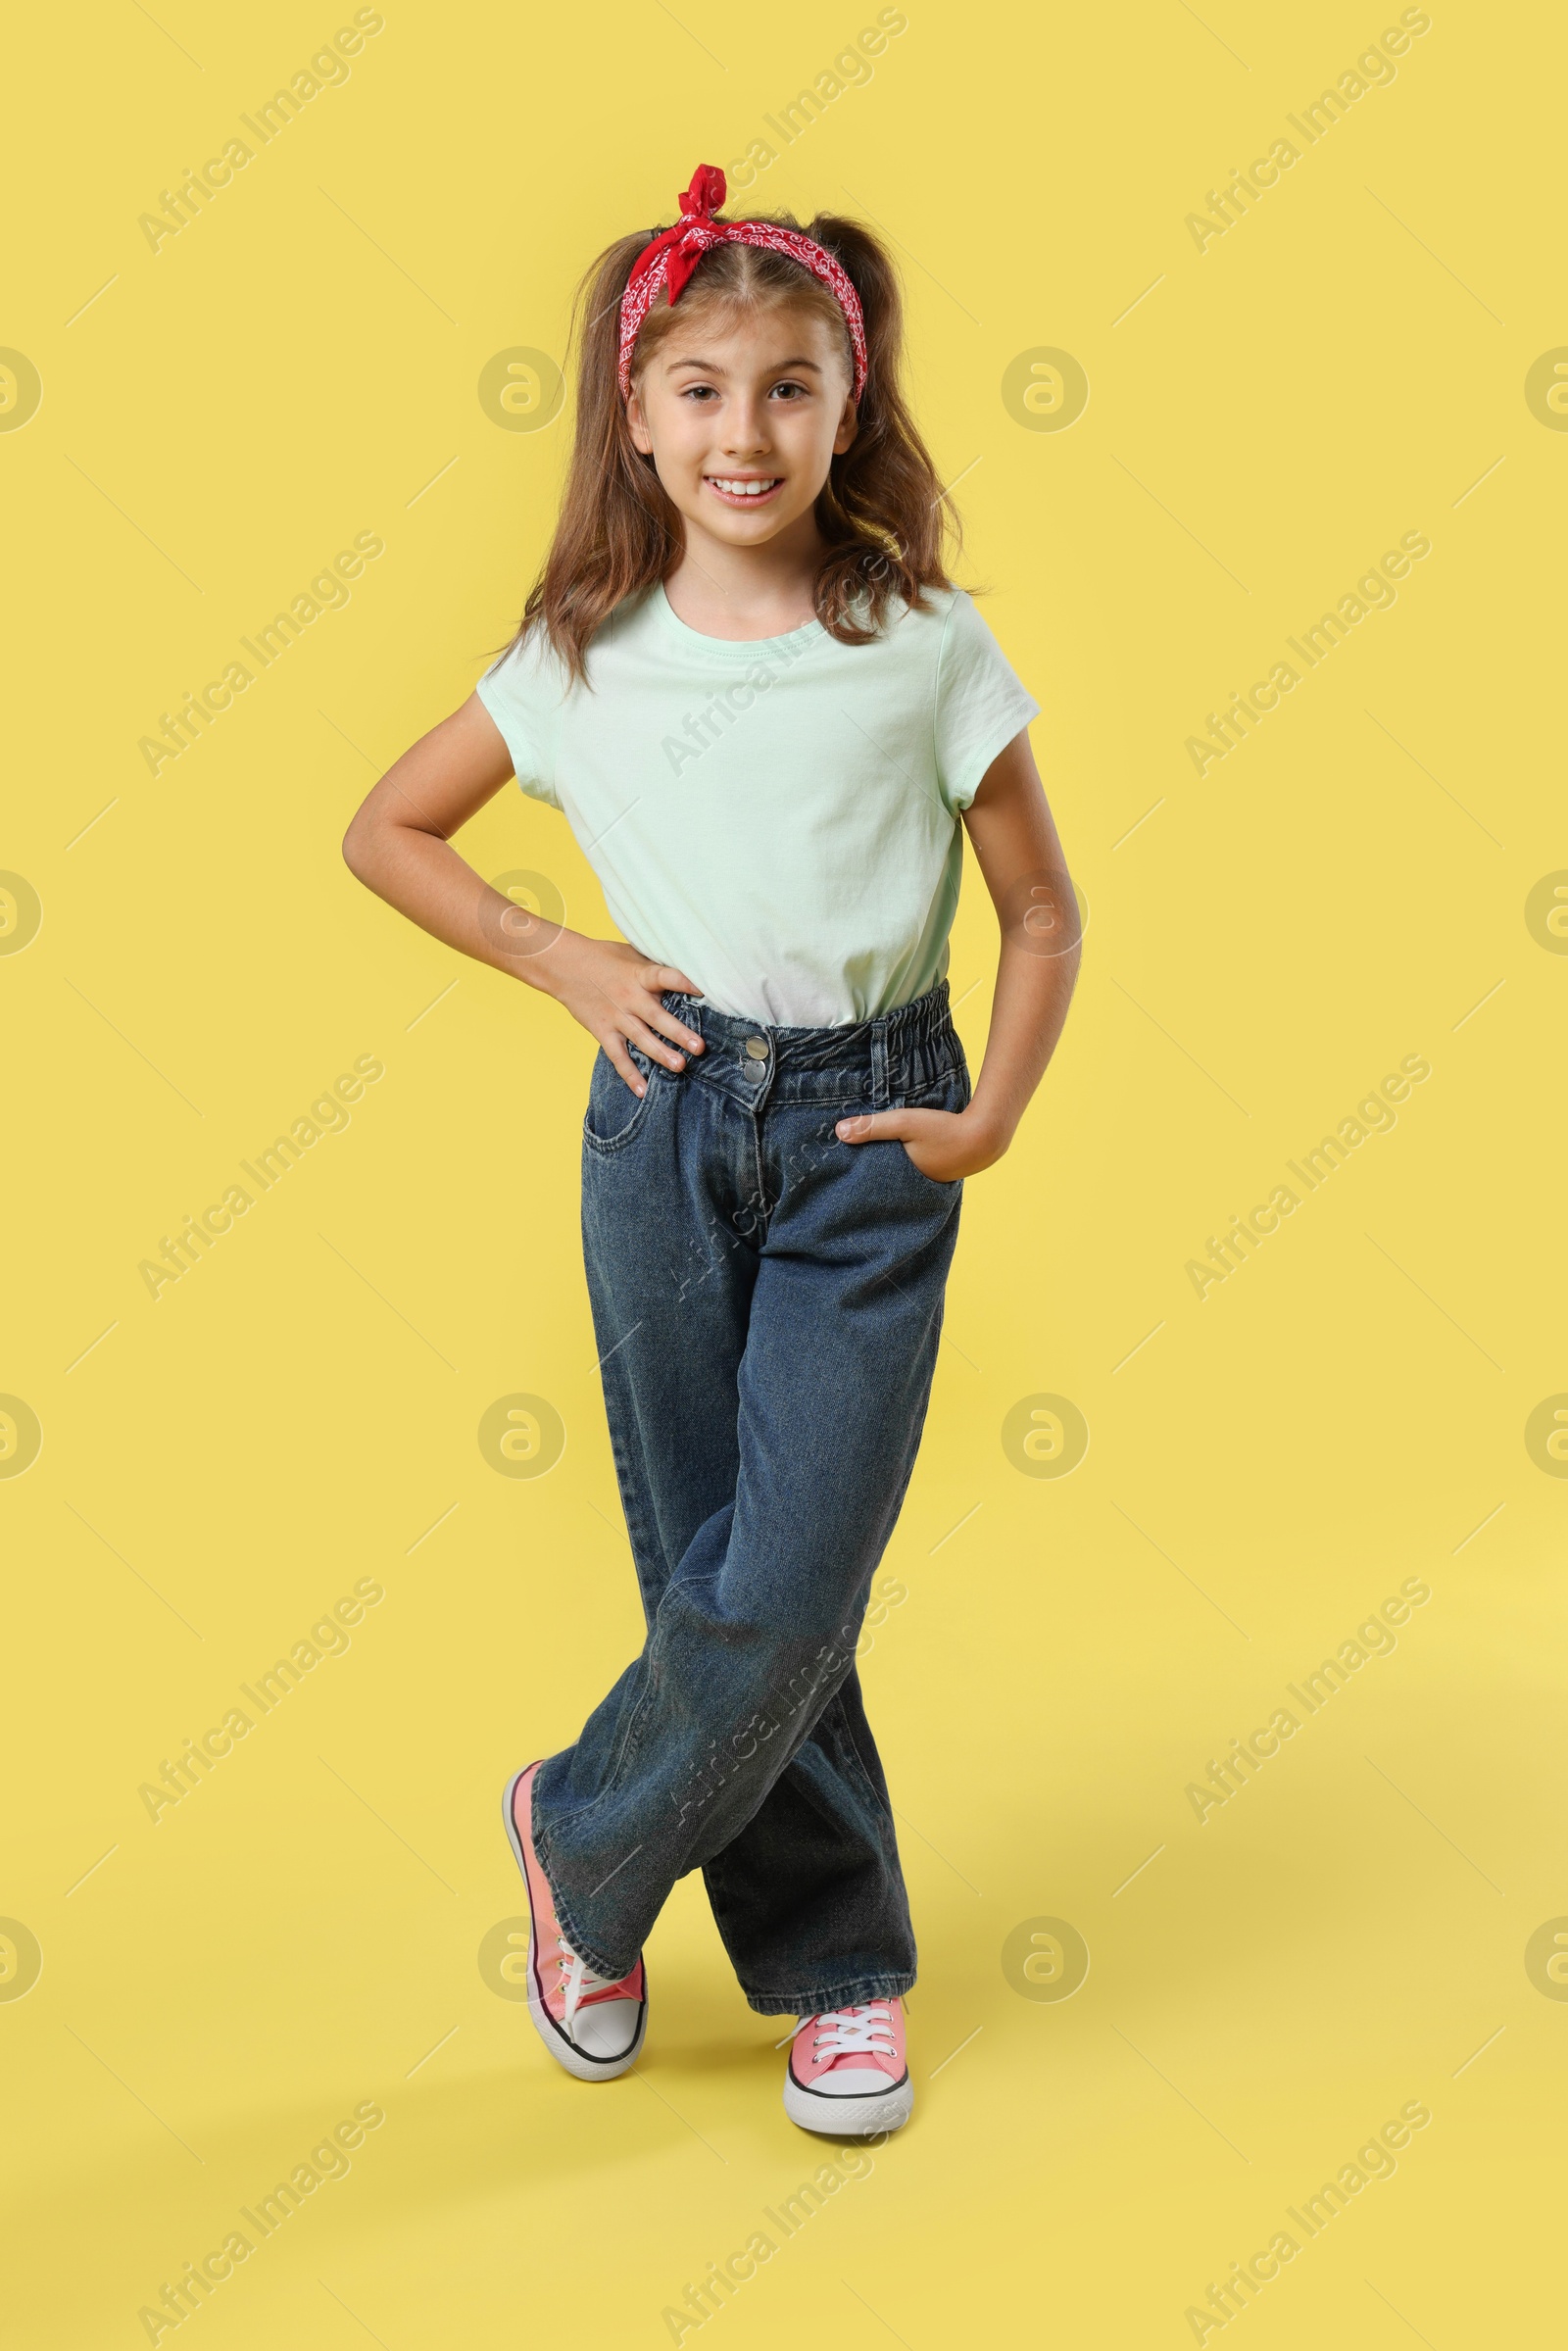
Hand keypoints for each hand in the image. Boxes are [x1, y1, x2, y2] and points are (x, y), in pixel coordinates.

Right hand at [540, 936, 705, 1095]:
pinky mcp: (603, 1032)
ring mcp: (616, 1017)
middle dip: (678, 1033)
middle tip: (699, 1047)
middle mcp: (630, 998)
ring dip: (660, 1054)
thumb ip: (655, 967)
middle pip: (657, 1017)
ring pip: (641, 1039)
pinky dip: (629, 1074)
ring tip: (679, 1066)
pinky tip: (643, 1090)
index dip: (684, 983)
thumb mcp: (632, 955)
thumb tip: (687, 970)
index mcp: (640, 975)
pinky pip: (618, 1056)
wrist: (564, 966)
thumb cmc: (604, 957)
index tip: (703, 990)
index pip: (665, 977)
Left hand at [835, 1104, 1007, 1181]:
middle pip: (886, 1181)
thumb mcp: (904, 1122)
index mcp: (904, 1181)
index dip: (859, 1174)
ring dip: (892, 1167)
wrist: (987, 1135)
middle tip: (851, 1166)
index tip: (841, 1168)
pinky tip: (905, 1154)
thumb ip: (872, 1126)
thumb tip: (838, 1132)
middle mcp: (917, 1188)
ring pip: (903, 1176)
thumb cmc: (944, 1130)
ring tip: (874, 1158)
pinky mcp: (942, 1173)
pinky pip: (918, 1171)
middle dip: (872, 1173)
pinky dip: (909, 1163)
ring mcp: (931, 1183)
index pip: (872, 1181)